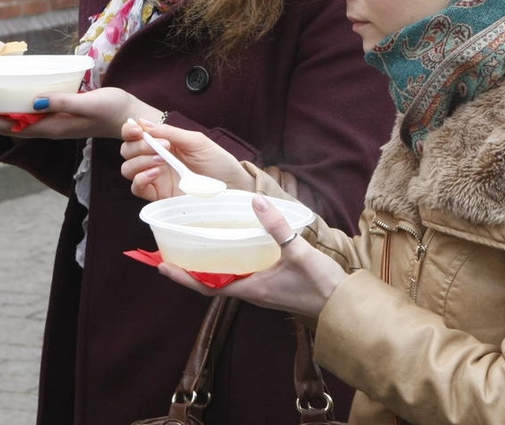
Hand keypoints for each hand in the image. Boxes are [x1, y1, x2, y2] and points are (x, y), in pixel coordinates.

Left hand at [0, 86, 163, 139]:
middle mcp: (49, 127)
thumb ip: (63, 102)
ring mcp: (54, 124)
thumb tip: (34, 102)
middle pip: (10, 126)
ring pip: (18, 122)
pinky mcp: (60, 117)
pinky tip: (8, 105)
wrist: (132, 119)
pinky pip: (30, 116)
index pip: (13, 125)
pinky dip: (13, 111)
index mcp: (52, 126)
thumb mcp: (90, 103)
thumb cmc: (114, 110)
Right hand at [121, 119, 253, 198]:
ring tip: (161, 160)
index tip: (136, 129)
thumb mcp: (196, 141)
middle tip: (159, 146)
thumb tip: (142, 122)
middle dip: (138, 145)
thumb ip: (170, 132)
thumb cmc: (218, 162)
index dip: (129, 130)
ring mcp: (155, 178)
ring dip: (139, 161)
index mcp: (163, 143)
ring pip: (128, 169)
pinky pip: (137, 188)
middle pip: (127, 151)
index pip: (135, 135)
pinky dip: (141, 178)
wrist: (232, 186)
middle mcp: (155, 159)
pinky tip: (155, 173)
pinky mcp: (158, 196)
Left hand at [156, 194, 346, 318]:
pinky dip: (230, 265)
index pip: (207, 286)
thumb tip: (256, 199)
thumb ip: (277, 226)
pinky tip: (233, 250)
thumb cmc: (320, 284)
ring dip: (209, 267)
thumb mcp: (298, 251)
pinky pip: (242, 276)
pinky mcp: (271, 287)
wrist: (343, 306)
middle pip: (212, 282)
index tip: (162, 266)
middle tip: (172, 252)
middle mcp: (252, 292)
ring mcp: (261, 291)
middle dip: (191, 269)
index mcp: (251, 288)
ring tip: (196, 247)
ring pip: (227, 279)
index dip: (183, 277)